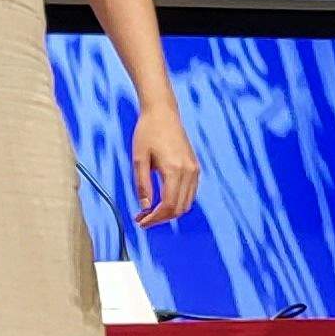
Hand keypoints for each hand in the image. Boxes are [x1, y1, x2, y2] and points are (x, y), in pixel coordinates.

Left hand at [130, 103, 199, 227]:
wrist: (162, 113)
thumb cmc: (147, 132)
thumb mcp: (139, 159)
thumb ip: (142, 185)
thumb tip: (145, 207)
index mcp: (174, 170)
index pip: (169, 205)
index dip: (155, 219)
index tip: (141, 222)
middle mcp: (189, 172)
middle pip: (179, 208)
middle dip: (161, 218)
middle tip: (142, 218)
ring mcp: (194, 170)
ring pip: (186, 203)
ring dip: (169, 211)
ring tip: (148, 211)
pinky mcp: (195, 167)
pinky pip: (189, 193)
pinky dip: (177, 201)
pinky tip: (161, 200)